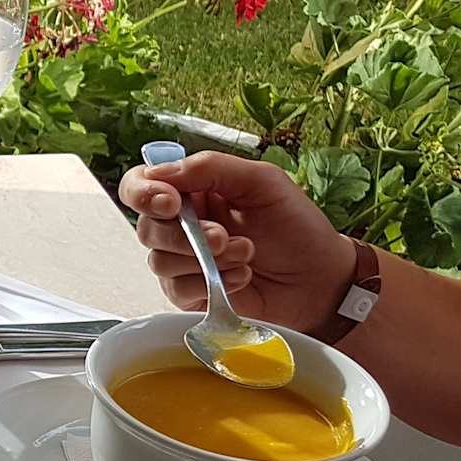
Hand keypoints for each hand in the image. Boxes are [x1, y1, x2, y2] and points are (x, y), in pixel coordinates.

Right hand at [117, 151, 354, 334]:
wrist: (319, 278)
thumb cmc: (297, 227)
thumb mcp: (262, 182)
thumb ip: (211, 167)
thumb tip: (161, 171)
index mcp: (194, 191)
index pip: (142, 185)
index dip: (143, 193)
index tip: (170, 202)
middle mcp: (182, 225)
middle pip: (146, 227)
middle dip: (183, 235)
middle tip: (222, 237)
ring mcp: (184, 261)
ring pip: (159, 261)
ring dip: (206, 259)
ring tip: (245, 254)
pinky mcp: (191, 293)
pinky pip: (177, 289)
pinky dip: (212, 282)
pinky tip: (241, 277)